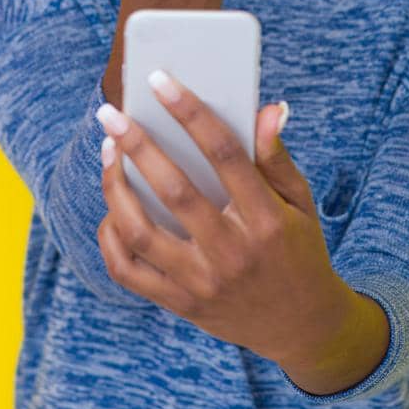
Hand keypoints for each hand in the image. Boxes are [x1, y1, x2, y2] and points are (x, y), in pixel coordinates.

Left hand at [93, 72, 385, 388]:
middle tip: (110, 113)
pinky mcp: (181, 304)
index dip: (190, 112)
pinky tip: (111, 209)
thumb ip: (277, 157)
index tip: (160, 81)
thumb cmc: (298, 250)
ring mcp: (202, 282)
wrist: (301, 327)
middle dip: (137, 145)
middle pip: (174, 191)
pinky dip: (110, 238)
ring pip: (141, 232)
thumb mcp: (301, 203)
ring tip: (107, 154)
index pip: (225, 154)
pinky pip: (128, 272)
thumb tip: (267, 107)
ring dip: (115, 188)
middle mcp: (232, 252)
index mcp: (266, 218)